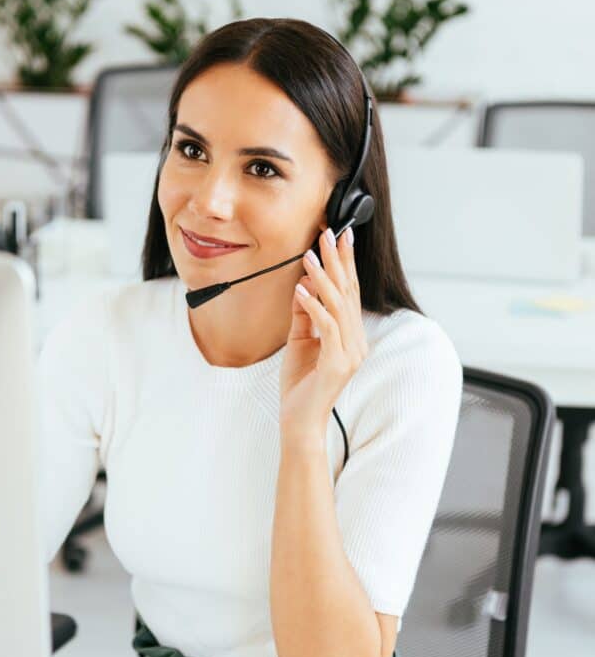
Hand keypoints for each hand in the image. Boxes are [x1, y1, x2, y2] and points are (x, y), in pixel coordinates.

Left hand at [279, 224, 368, 439]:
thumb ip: (304, 315)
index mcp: (351, 336)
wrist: (299, 423)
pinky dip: (314, 306)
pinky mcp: (338, 364)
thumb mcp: (299, 342)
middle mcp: (357, 342)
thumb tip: (303, 285)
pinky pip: (327, 328)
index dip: (345, 263)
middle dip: (338, 261)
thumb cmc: (299, 387)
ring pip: (339, 306)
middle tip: (329, 233)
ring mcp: (350, 354)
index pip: (350, 292)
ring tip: (309, 256)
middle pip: (349, 293)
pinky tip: (301, 289)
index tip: (338, 236)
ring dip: (323, 278)